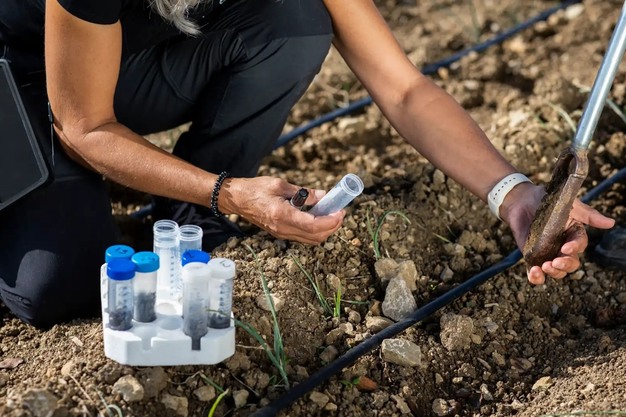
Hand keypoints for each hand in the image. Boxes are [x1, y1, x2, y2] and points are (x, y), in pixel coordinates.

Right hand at [219, 176, 343, 243]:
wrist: (237, 199)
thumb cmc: (256, 189)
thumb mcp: (281, 185)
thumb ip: (304, 192)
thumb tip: (323, 196)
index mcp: (281, 214)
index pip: (312, 225)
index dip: (330, 221)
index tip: (340, 212)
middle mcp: (282, 228)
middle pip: (315, 236)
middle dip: (332, 227)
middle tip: (339, 212)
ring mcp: (281, 233)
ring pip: (310, 240)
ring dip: (325, 230)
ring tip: (332, 215)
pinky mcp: (280, 233)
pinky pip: (303, 237)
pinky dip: (315, 231)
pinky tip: (318, 217)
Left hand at [500, 183, 614, 283]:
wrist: (521, 200)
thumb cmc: (547, 202)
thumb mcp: (569, 205)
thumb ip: (588, 215)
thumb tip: (611, 223)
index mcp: (573, 236)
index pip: (579, 246)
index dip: (575, 248)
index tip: (566, 247)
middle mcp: (562, 248)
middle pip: (571, 264)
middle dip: (565, 265)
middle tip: (555, 262)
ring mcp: (547, 254)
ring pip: (557, 271)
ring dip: (553, 272)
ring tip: (544, 266)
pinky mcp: (532, 258)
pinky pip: (536, 274)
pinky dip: (536, 278)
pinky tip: (534, 273)